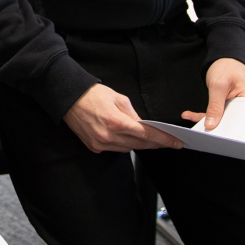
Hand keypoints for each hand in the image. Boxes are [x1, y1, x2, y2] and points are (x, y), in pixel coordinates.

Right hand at [63, 84, 184, 154]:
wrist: (68, 99)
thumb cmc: (93, 94)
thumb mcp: (118, 98)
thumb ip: (134, 114)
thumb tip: (144, 126)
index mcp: (117, 122)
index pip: (146, 135)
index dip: (163, 139)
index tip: (176, 143)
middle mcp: (108, 136)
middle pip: (139, 145)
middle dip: (154, 143)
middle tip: (167, 141)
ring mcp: (100, 144)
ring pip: (128, 149)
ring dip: (138, 144)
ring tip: (146, 137)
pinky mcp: (94, 147)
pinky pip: (115, 149)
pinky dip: (123, 144)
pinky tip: (126, 137)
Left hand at [183, 57, 244, 130]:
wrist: (225, 59)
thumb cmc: (226, 67)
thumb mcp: (218, 86)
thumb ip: (215, 106)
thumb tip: (211, 124)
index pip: (239, 119)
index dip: (226, 127)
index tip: (212, 130)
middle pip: (230, 120)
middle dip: (214, 125)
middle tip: (199, 128)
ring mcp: (237, 105)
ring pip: (221, 118)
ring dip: (205, 118)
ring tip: (190, 117)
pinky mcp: (229, 105)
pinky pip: (217, 113)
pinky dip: (204, 114)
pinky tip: (190, 114)